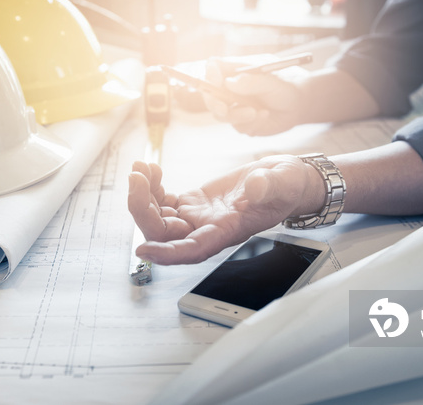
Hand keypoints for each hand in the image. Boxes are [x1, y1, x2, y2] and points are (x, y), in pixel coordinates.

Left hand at [127, 155, 320, 264]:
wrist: (283, 179)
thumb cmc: (286, 186)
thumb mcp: (283, 183)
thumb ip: (269, 186)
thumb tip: (254, 187)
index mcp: (226, 231)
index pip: (192, 250)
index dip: (167, 254)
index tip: (144, 250)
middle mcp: (206, 229)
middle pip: (164, 232)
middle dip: (142, 209)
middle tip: (136, 178)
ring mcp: (196, 216)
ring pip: (157, 217)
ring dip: (142, 194)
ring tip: (140, 168)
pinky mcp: (192, 202)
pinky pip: (162, 201)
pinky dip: (151, 186)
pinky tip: (151, 169)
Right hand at [204, 57, 310, 135]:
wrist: (298, 105)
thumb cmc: (286, 87)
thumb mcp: (272, 81)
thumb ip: (252, 82)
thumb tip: (229, 83)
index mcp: (235, 71)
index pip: (214, 68)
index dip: (210, 74)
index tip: (217, 81)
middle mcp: (231, 88)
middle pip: (210, 95)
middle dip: (215, 104)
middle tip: (225, 110)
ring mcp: (234, 106)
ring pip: (222, 115)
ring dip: (238, 115)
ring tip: (257, 112)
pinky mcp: (241, 122)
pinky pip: (238, 126)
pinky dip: (252, 123)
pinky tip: (265, 115)